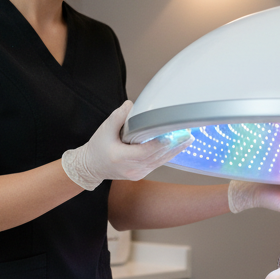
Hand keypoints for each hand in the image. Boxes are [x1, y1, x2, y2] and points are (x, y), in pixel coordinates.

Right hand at [62, 101, 193, 190]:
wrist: (91, 167)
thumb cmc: (97, 148)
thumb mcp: (104, 129)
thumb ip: (118, 117)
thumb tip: (132, 105)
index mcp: (121, 158)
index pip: (144, 151)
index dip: (158, 144)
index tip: (170, 136)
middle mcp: (131, 168)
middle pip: (156, 156)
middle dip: (173, 145)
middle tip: (186, 134)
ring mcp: (138, 173)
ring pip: (160, 161)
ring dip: (174, 150)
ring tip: (187, 140)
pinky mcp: (141, 174)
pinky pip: (157, 164)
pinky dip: (168, 155)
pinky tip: (178, 146)